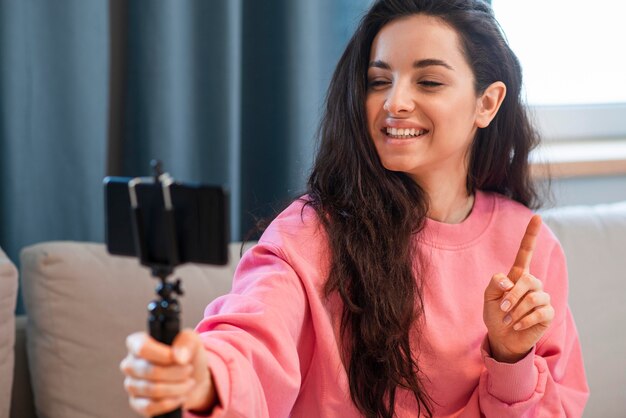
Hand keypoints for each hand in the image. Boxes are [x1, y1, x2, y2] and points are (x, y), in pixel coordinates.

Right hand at [120, 329, 216, 416]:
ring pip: (152, 390)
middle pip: (150, 371)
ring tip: (189, 382)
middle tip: (189, 370)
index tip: (181, 359)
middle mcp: (130, 363)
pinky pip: (150, 407)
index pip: (142, 348)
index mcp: (137, 343)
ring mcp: (131, 384)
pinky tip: (181, 396)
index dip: (163, 355)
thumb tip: (179, 357)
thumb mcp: (191, 341)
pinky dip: (171, 402)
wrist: (192, 377)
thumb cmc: (187, 354)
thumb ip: (186, 343)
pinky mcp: (136, 403)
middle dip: (177, 372)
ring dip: (177, 387)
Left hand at [483, 215, 554, 362]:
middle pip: (528, 279)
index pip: (526, 252)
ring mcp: (542, 297)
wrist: (502, 337)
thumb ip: (494, 283)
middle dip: (512, 295)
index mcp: (517, 276)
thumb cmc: (495, 314)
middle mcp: (532, 284)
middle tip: (502, 308)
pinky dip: (525, 320)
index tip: (537, 217)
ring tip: (509, 319)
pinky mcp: (548, 313)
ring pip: (534, 296)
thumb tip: (508, 280)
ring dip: (517, 310)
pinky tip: (517, 326)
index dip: (531, 235)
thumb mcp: (488, 297)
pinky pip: (539, 312)